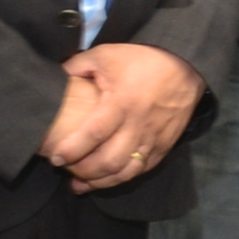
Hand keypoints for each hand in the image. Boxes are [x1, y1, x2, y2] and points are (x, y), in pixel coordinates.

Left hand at [44, 44, 206, 192]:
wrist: (186, 64)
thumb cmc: (142, 60)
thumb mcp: (106, 54)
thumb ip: (77, 67)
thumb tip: (52, 79)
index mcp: (122, 102)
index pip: (94, 134)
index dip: (72, 150)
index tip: (55, 157)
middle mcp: (138, 124)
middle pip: (109, 160)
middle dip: (83, 172)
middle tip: (66, 169)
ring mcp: (154, 137)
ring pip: (126, 171)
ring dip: (101, 182)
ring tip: (81, 184)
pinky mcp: (164, 145)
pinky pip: (143, 169)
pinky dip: (123, 178)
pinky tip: (107, 178)